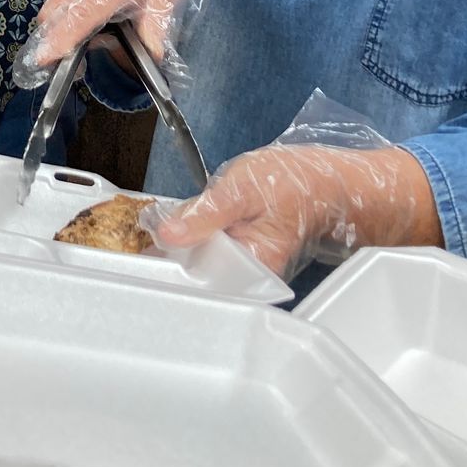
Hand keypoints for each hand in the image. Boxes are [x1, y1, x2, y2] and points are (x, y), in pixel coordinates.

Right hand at [13, 0, 204, 87]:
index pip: (87, 10)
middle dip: (50, 35)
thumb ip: (156, 28)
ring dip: (54, 21)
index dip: (64, 33)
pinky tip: (72, 10)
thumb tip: (152, 57)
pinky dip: (57, 3)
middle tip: (55, 58)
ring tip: (69, 37)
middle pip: (60, 5)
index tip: (46, 55)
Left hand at [153, 142, 440, 282]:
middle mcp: (247, 278)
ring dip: (175, 254)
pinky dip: (190, 245)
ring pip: (198, 267)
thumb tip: (167, 235)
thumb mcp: (243, 188)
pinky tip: (177, 237)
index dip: (164, 271)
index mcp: (250, 268)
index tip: (136, 260)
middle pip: (193, 278)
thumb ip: (205, 212)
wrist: (330, 184)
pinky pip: (206, 257)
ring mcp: (243, 269)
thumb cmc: (295, 183)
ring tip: (152, 244)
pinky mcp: (240, 257)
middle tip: (138, 249)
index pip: (197, 283)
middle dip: (166, 263)